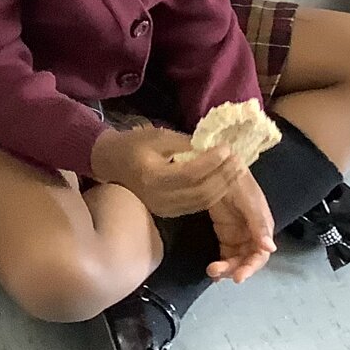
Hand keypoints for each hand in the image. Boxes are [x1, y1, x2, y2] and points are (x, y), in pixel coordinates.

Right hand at [90, 125, 242, 217]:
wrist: (111, 163)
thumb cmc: (133, 145)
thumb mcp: (157, 136)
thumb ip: (186, 144)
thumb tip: (213, 148)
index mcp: (152, 176)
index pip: (190, 173)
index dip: (212, 162)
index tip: (227, 148)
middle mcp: (159, 197)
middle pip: (201, 192)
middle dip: (224, 176)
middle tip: (238, 159)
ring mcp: (164, 208)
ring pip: (202, 202)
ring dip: (223, 186)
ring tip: (236, 169)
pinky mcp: (168, 213)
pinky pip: (197, 206)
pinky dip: (214, 194)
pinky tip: (224, 181)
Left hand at [205, 171, 276, 281]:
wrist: (218, 166)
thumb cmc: (238, 181)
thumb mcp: (250, 201)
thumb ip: (259, 224)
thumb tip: (270, 249)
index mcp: (263, 228)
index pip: (260, 254)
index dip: (251, 267)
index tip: (239, 277)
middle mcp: (252, 235)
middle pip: (247, 260)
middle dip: (235, 270)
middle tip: (218, 274)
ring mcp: (238, 235)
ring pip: (235, 259)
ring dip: (226, 268)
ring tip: (212, 271)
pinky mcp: (224, 233)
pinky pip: (225, 253)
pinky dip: (221, 263)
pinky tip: (213, 271)